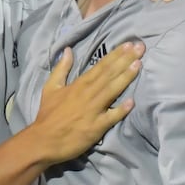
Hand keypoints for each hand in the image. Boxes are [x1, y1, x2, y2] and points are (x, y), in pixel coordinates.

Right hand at [31, 42, 142, 163]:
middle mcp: (87, 94)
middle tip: (140, 47)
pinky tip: (132, 102)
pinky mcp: (96, 127)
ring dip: (126, 78)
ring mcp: (93, 111)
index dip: (115, 55)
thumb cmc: (48, 115)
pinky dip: (120, 110)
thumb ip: (61, 69)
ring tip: (139, 65)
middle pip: (109, 74)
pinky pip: (110, 117)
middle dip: (126, 60)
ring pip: (112, 91)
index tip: (129, 44)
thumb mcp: (50, 88)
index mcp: (78, 84)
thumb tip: (68, 50)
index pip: (100, 66)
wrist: (43, 141)